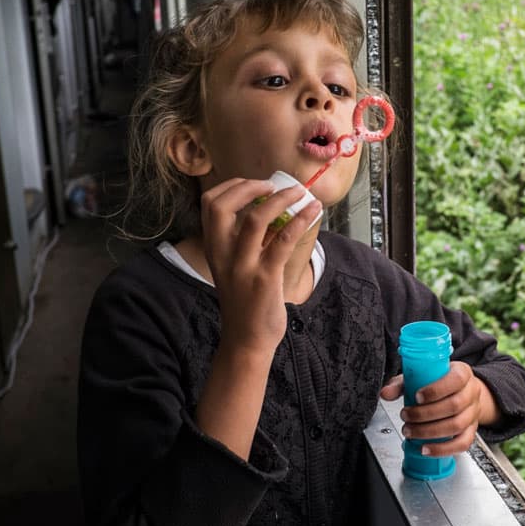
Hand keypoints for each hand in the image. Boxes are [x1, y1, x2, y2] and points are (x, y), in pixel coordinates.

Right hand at [199, 178, 321, 354]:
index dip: (233, 186)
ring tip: (300, 192)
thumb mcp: (236, 266)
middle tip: (273, 185)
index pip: (210, 203)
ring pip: (256, 219)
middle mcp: (223, 254)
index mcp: (214, 248)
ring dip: (281, 198)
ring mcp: (243, 267)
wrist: (246, 340)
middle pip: (222, 205)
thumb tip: (273, 209)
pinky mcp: (265, 278)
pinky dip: (301, 220)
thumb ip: (248, 240)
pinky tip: (313, 211)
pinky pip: (283, 240)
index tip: (256, 185)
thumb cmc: (245, 301)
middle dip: (249, 186)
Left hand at [378, 362, 499, 455]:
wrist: (463, 392)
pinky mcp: (471, 431)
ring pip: (457, 425)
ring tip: (410, 431)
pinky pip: (462, 443)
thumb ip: (402, 383)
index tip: (417, 397)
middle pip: (454, 405)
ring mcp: (473, 413)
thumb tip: (385, 393)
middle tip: (406, 416)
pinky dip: (443, 449)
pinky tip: (425, 448)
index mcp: (462, 373)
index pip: (455, 380)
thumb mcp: (422, 376)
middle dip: (425, 414)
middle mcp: (471, 393)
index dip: (436, 390)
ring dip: (430, 432)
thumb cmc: (441, 383)